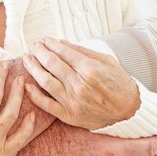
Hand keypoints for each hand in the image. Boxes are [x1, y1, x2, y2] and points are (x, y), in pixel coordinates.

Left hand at [23, 38, 139, 128]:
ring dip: (33, 68)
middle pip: (51, 64)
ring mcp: (73, 102)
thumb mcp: (105, 60)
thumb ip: (82, 51)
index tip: (43, 39)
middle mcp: (80, 85)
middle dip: (39, 52)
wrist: (129, 109)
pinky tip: (27, 84)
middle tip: (33, 45)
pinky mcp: (70, 116)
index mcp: (89, 69)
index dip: (50, 44)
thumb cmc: (118, 82)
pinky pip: (47, 105)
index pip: (62, 52)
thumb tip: (61, 42)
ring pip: (45, 82)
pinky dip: (35, 95)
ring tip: (27, 59)